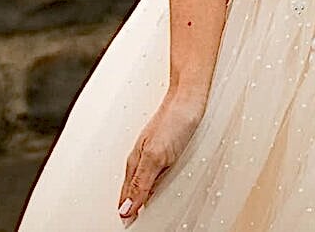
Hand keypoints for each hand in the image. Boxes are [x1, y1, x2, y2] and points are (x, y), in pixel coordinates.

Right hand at [119, 88, 205, 219]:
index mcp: (135, 163)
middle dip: (129, 208)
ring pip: (141, 183)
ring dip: (138, 198)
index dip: (126, 213)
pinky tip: (155, 189)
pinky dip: (152, 186)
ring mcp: (153, 153)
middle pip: (131, 191)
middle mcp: (141, 158)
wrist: (189, 95)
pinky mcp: (166, 149)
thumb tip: (125, 208)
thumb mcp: (157, 156)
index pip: (126, 197)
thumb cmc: (175, 119)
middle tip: (129, 223)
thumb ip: (141, 182)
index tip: (127, 226)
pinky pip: (154, 174)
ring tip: (136, 212)